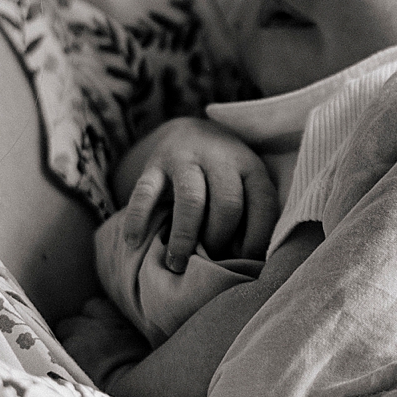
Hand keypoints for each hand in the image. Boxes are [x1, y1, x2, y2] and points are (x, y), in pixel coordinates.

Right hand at [110, 117, 276, 270]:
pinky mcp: (154, 164)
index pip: (262, 205)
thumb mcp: (245, 186)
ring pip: (191, 200)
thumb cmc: (224, 177)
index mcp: (250, 167)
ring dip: (185, 237)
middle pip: (227, 204)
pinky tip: (134, 241)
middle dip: (219, 240)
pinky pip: (145, 192)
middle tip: (208, 265)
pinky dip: (138, 218)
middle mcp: (220, 159)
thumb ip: (249, 216)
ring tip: (177, 264)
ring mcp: (185, 159)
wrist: (191, 132)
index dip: (257, 239)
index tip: (245, 263)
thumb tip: (244, 263)